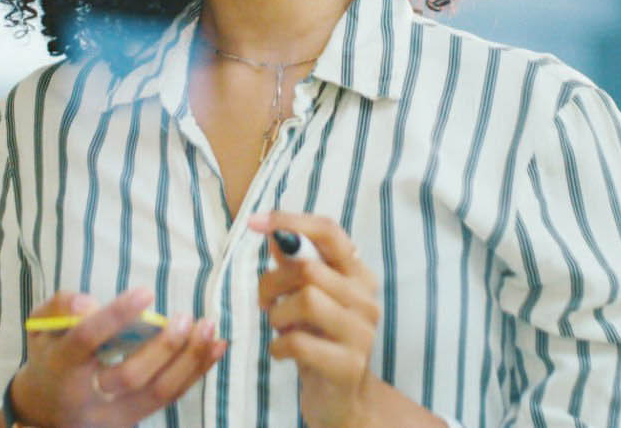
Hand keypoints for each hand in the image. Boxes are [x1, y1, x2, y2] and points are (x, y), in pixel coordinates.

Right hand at [8, 288, 226, 427]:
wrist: (47, 412)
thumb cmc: (49, 358)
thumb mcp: (40, 327)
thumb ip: (59, 308)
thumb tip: (88, 303)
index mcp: (60, 367)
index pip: (85, 341)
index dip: (115, 316)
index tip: (146, 292)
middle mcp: (87, 397)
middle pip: (129, 376)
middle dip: (163, 347)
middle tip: (185, 316)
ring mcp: (114, 415)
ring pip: (158, 393)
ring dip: (189, 360)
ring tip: (208, 328)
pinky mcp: (135, 420)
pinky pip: (171, 397)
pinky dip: (196, 371)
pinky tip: (216, 347)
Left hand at [250, 212, 381, 427]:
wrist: (341, 397)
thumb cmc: (319, 338)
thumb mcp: (306, 296)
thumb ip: (292, 265)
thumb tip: (272, 231)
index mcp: (357, 274)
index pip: (329, 232)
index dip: (291, 222)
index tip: (255, 222)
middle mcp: (365, 299)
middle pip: (308, 268)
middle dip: (272, 282)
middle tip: (264, 300)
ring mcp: (362, 333)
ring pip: (307, 300)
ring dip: (277, 315)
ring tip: (279, 327)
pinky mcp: (349, 365)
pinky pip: (300, 342)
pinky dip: (279, 345)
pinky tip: (282, 351)